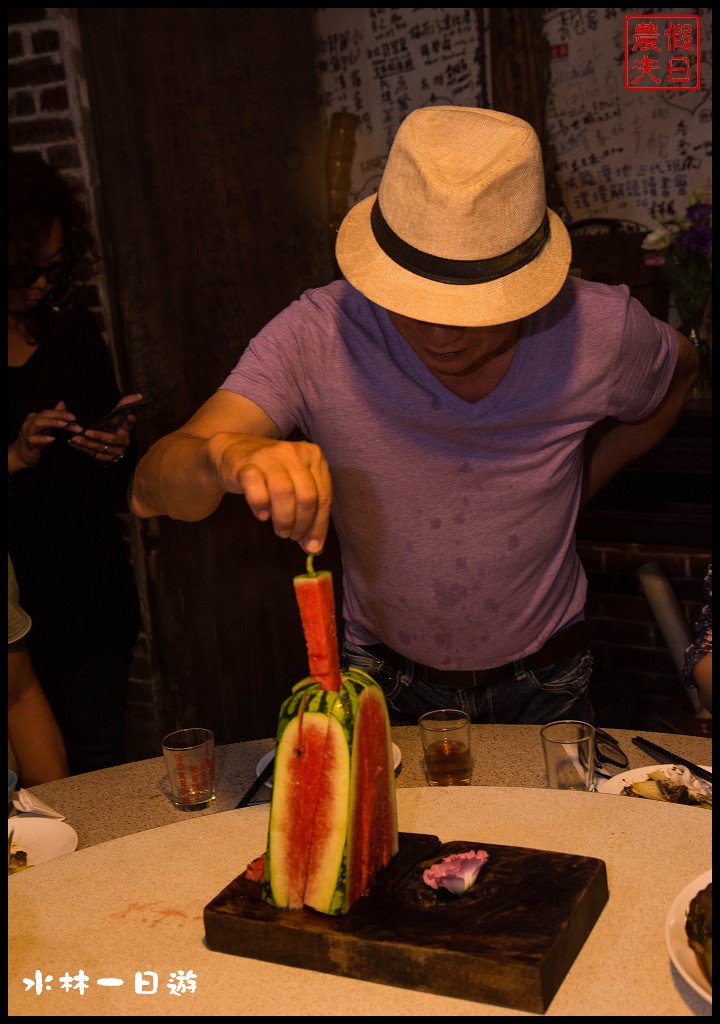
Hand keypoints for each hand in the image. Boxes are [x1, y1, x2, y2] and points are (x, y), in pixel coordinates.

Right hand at [8, 400, 80, 472]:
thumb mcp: (46, 427)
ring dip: (52, 422)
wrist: (22, 454)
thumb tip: (62, 403)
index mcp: (35, 417)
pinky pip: (33, 439)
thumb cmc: (35, 439)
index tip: (74, 417)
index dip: (62, 413)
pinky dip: (43, 438)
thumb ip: (54, 416)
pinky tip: (52, 439)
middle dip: (60, 415)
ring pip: (38, 423)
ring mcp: (28, 432)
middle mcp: (30, 422)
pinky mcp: (28, 443)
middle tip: (73, 419)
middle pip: (44, 415)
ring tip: (64, 424)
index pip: (50, 412)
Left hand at [67, 394, 140, 463]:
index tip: (130, 415)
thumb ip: (123, 405)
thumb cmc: (112, 425)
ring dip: (88, 444)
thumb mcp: (116, 414)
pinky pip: (95, 455)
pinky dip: (84, 449)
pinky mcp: (107, 459)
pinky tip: (75, 444)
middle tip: (87, 432)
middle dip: (99, 436)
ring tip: (76, 438)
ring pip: (101, 449)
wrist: (107, 443)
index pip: (130, 424)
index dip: (131, 420)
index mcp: (126, 430)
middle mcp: (123, 442)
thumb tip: (138, 396)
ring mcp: (116, 452)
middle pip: (112, 440)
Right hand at [209, 434, 331, 552]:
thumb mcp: (295, 487)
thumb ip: (307, 513)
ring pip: (284, 493)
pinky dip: (261, 507)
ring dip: (284, 519)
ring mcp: (270, 456)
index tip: (314, 546)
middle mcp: (294, 453)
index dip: (319, 525)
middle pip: (307, 496)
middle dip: (302, 524)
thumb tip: (314, 547)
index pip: (324, 496)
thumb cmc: (271, 473)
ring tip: (281, 530)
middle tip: (292, 536)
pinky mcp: (247, 465)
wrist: (235, 451)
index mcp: (313, 457)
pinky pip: (257, 490)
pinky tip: (262, 516)